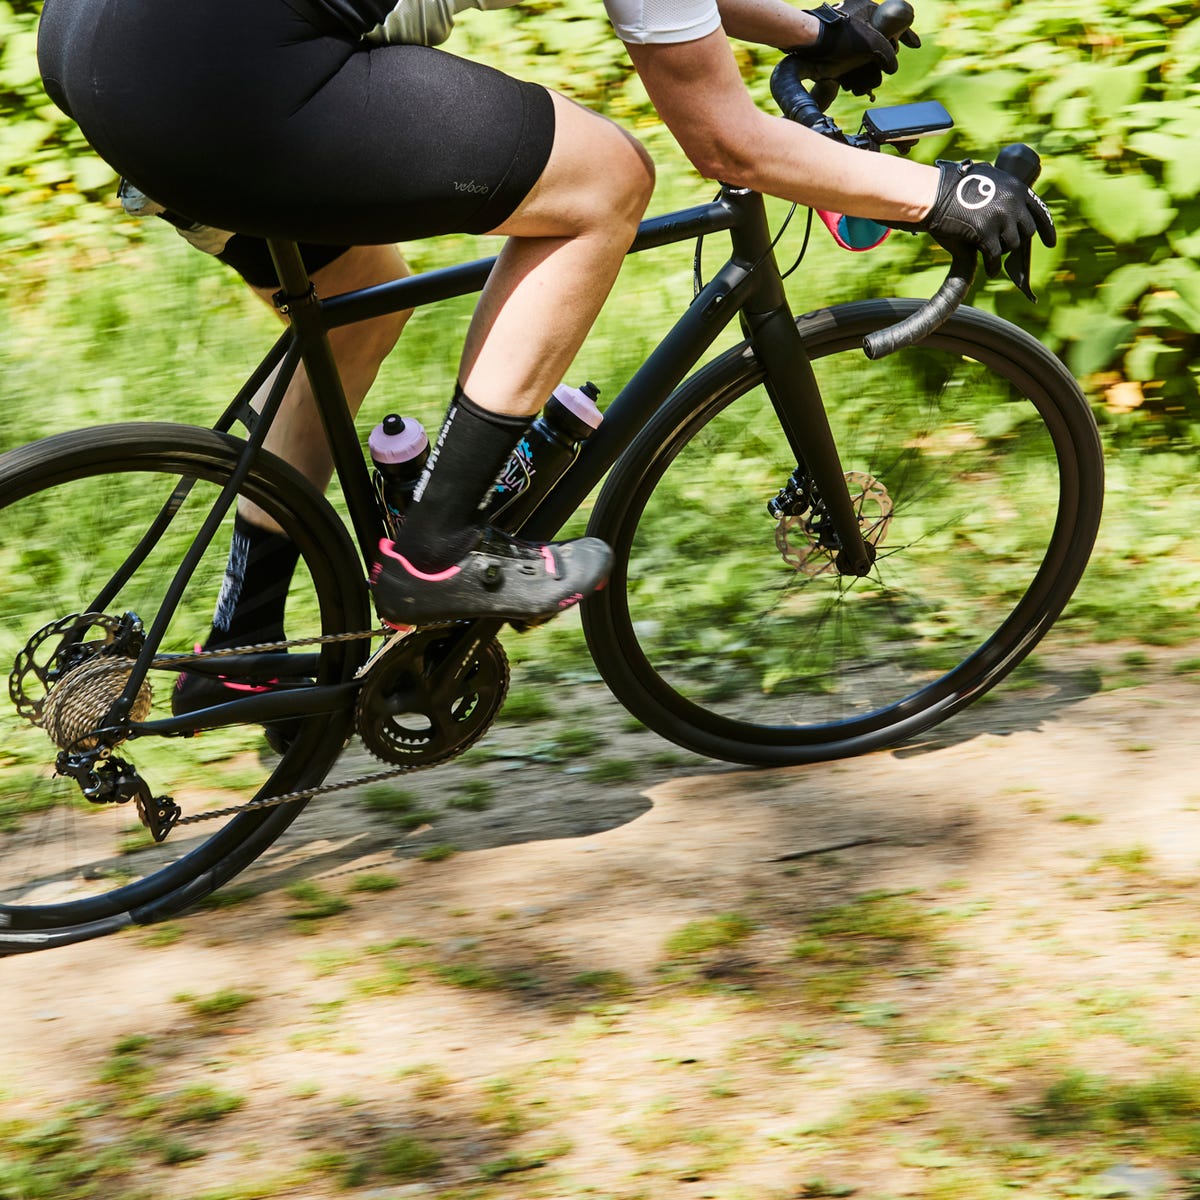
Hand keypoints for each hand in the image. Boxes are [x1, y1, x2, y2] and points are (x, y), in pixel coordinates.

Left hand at [788, 0, 920, 96]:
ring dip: (872, 60)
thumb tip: (893, 67)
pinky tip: (858, 76)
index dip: (907, 35)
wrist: (808, 41)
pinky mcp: (835, 42)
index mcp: (868, 9)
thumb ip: (886, 54)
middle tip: (891, 60)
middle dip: (888, 48)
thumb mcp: (870, 44)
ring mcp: (846, 29)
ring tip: (875, 71)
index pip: (895, 20)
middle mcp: (858, 17)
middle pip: (881, 33)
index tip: (916, 45)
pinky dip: (858, 65)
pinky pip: (852, 53)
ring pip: (866, 45)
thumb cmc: (840, 37)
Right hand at [889, 159, 1055, 299]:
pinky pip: (995, 257)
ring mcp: (1000, 218)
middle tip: (1007, 247)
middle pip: (1027, 231)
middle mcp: (1012, 202)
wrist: (934, 193)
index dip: (1047, 230)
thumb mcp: (984, 177)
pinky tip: (991, 271)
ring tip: (994, 258)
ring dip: (1003, 252)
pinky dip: (994, 266)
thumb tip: (1005, 198)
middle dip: (1018, 240)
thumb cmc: (952, 185)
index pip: (1040, 211)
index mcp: (1016, 188)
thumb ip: (999, 188)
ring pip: (1012, 245)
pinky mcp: (985, 233)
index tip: (1050, 243)